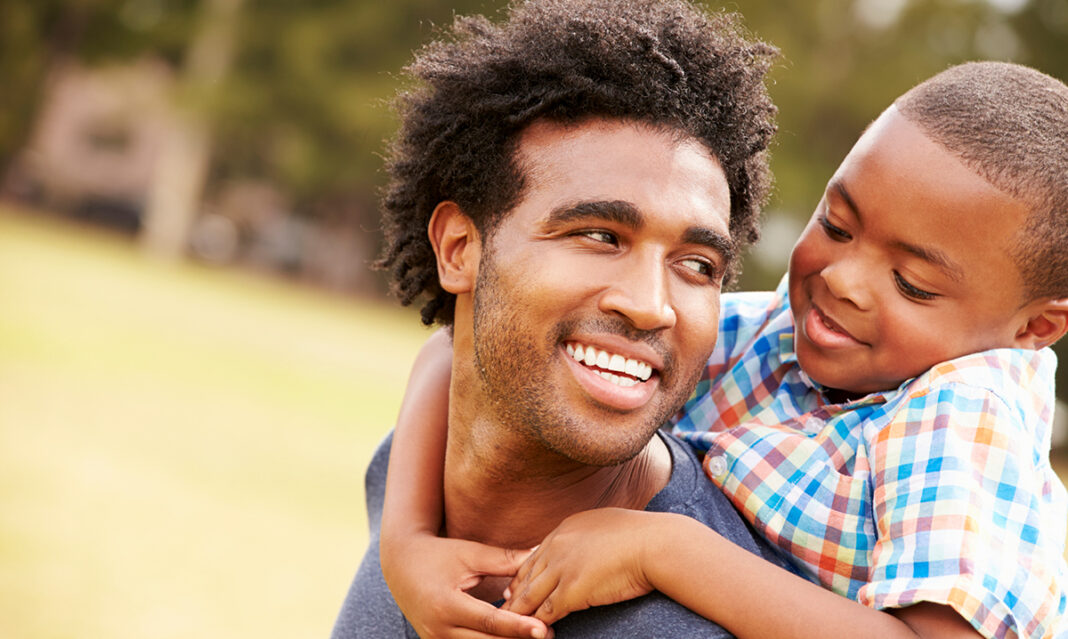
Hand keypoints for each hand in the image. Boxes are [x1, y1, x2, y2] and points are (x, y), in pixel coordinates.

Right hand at [381, 532, 548, 638]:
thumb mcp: (469, 553)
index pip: (489, 622)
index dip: (518, 627)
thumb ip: (504, 559)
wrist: (401, 565)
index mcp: (446, 605)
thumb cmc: (438, 555)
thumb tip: (540, 555)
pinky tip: (511, 636)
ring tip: (535, 635)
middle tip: (550, 635)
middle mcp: (439, 630)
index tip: (543, 629)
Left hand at [502, 508, 663, 625]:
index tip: (516, 584)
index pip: (536, 554)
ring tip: (509, 624)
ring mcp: (562, 568)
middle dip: (515, 592)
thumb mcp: (608, 524)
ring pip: (530, 595)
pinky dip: (537, 623)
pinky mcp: (571, 590)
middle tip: (504, 605)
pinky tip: (533, 632)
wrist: (656, 543)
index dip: (525, 572)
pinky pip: (546, 611)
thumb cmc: (644, 535)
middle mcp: (557, 546)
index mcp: (565, 529)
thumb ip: (591, 534)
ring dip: (519, 611)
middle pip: (526, 574)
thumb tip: (593, 543)